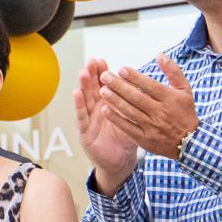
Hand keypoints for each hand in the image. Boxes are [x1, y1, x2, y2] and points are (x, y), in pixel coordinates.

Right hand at [74, 57, 139, 194]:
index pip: (104, 85)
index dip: (101, 72)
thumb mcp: (132, 118)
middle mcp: (96, 110)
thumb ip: (135, 103)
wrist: (120, 161)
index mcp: (108, 104)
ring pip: (85, 100)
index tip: (101, 60)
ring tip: (83, 72)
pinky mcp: (84, 132)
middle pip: (92, 89)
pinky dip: (79, 105)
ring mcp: (89, 120)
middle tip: (91, 61)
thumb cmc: (126, 139)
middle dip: (91, 74)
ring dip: (83, 86)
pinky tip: (77, 93)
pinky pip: (81, 117)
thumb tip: (144, 84)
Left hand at [97, 55, 200, 159]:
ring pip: (130, 111)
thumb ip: (173, 71)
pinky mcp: (145, 139)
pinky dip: (116, 119)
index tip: (120, 68)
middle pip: (137, 97)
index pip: (149, 85)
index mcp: (169, 98)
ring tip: (102, 90)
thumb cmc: (185, 112)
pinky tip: (105, 110)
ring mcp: (152, 126)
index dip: (134, 77)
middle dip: (119, 86)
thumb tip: (159, 55)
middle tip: (104, 76)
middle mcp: (160, 112)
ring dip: (115, 100)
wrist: (190, 142)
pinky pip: (128, 127)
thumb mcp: (185, 89)